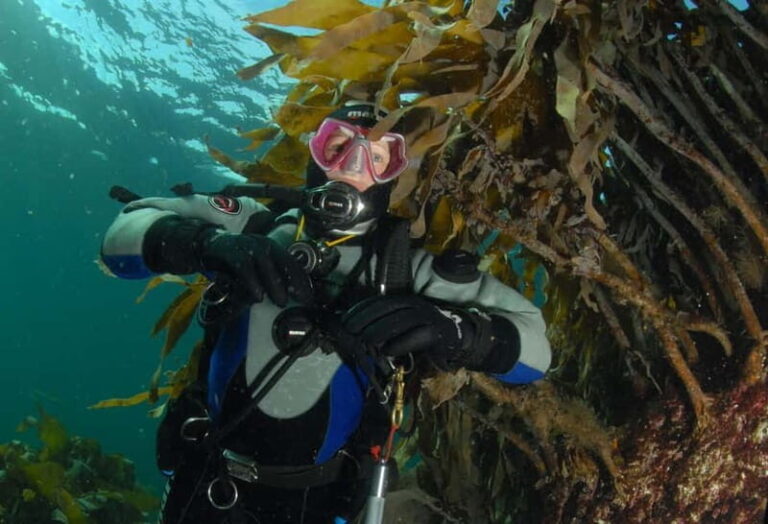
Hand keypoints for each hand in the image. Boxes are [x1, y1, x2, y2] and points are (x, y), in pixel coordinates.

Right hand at [199, 232, 311, 306]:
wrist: (209, 246)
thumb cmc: (237, 261)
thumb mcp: (257, 269)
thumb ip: (270, 278)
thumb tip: (288, 297)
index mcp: (272, 247)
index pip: (292, 262)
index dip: (302, 279)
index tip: (309, 296)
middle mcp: (262, 243)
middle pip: (283, 261)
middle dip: (294, 281)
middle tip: (300, 299)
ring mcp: (247, 245)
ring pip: (265, 263)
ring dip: (275, 284)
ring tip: (281, 302)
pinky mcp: (231, 251)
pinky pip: (244, 267)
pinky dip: (252, 282)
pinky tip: (258, 296)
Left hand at [340, 295, 472, 359]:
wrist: (456, 339)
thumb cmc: (424, 333)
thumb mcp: (404, 325)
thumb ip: (386, 324)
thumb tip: (359, 332)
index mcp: (407, 301)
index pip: (381, 301)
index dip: (363, 310)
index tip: (347, 319)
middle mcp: (417, 305)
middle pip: (388, 310)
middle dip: (367, 320)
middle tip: (352, 331)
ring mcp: (427, 318)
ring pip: (400, 321)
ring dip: (380, 331)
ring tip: (366, 341)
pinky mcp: (436, 333)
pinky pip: (415, 337)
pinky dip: (399, 344)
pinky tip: (386, 351)